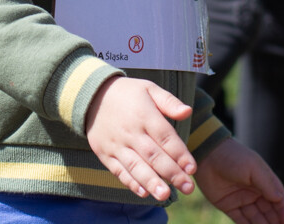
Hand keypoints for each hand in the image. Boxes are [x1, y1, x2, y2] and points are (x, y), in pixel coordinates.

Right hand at [84, 76, 196, 201]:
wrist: (91, 95)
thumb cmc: (127, 93)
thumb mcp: (148, 88)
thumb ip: (169, 102)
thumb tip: (188, 112)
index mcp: (144, 114)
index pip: (165, 137)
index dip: (180, 154)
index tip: (192, 168)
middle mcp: (130, 131)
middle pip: (153, 155)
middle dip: (172, 173)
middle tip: (188, 188)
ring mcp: (116, 144)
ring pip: (135, 166)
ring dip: (151, 182)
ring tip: (165, 195)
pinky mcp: (105, 153)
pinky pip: (118, 170)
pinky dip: (130, 182)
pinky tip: (144, 192)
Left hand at [194, 139, 283, 223]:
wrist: (207, 154)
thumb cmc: (233, 157)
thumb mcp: (253, 168)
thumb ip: (267, 184)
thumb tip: (279, 199)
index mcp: (263, 180)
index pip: (278, 198)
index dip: (283, 209)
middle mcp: (254, 191)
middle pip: (268, 210)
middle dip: (275, 220)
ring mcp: (241, 199)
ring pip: (256, 217)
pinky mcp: (228, 205)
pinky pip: (241, 220)